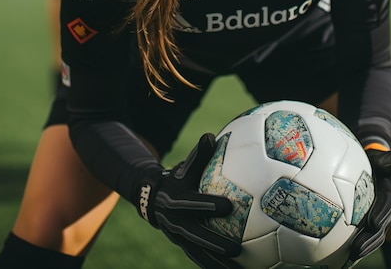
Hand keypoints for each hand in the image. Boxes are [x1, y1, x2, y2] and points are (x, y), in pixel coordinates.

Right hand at [138, 133, 241, 268]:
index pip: (193, 204)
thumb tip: (209, 136)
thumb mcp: (184, 166)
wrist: (153, 198)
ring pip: (198, 254)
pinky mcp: (184, 246)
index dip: (209, 205)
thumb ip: (198, 154)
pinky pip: (201, 259)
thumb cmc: (178, 177)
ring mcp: (178, 238)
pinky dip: (215, 267)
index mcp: (175, 200)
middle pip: (195, 236)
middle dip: (215, 243)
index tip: (229, 206)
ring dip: (216, 264)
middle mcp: (174, 222)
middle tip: (236, 249)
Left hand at [348, 148, 390, 262]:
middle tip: (356, 250)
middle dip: (369, 241)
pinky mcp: (363, 223)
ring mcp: (374, 218)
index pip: (386, 207)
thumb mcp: (381, 158)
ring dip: (361, 247)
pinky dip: (348, 244)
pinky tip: (336, 256)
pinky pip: (357, 234)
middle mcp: (382, 211)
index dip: (381, 216)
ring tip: (348, 257)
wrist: (370, 165)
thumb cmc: (373, 160)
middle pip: (378, 229)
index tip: (373, 223)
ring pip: (370, 236)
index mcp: (387, 196)